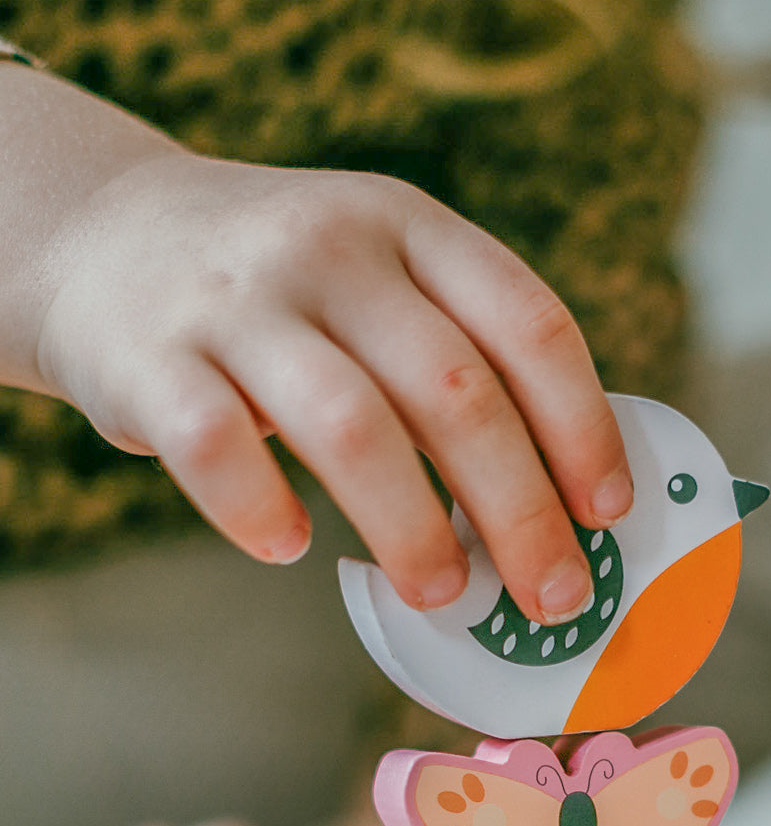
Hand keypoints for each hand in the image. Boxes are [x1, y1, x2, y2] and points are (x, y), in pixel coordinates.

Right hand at [34, 151, 631, 621]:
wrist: (107, 238)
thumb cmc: (292, 297)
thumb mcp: (387, 281)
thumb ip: (464, 363)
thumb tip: (564, 506)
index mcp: (413, 230)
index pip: (530, 326)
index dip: (584, 428)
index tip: (609, 513)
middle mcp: (333, 250)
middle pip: (457, 392)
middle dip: (521, 511)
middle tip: (554, 596)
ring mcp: (237, 301)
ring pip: (352, 426)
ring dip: (413, 529)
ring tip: (446, 594)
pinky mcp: (151, 359)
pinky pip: (218, 449)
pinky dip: (262, 511)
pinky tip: (292, 547)